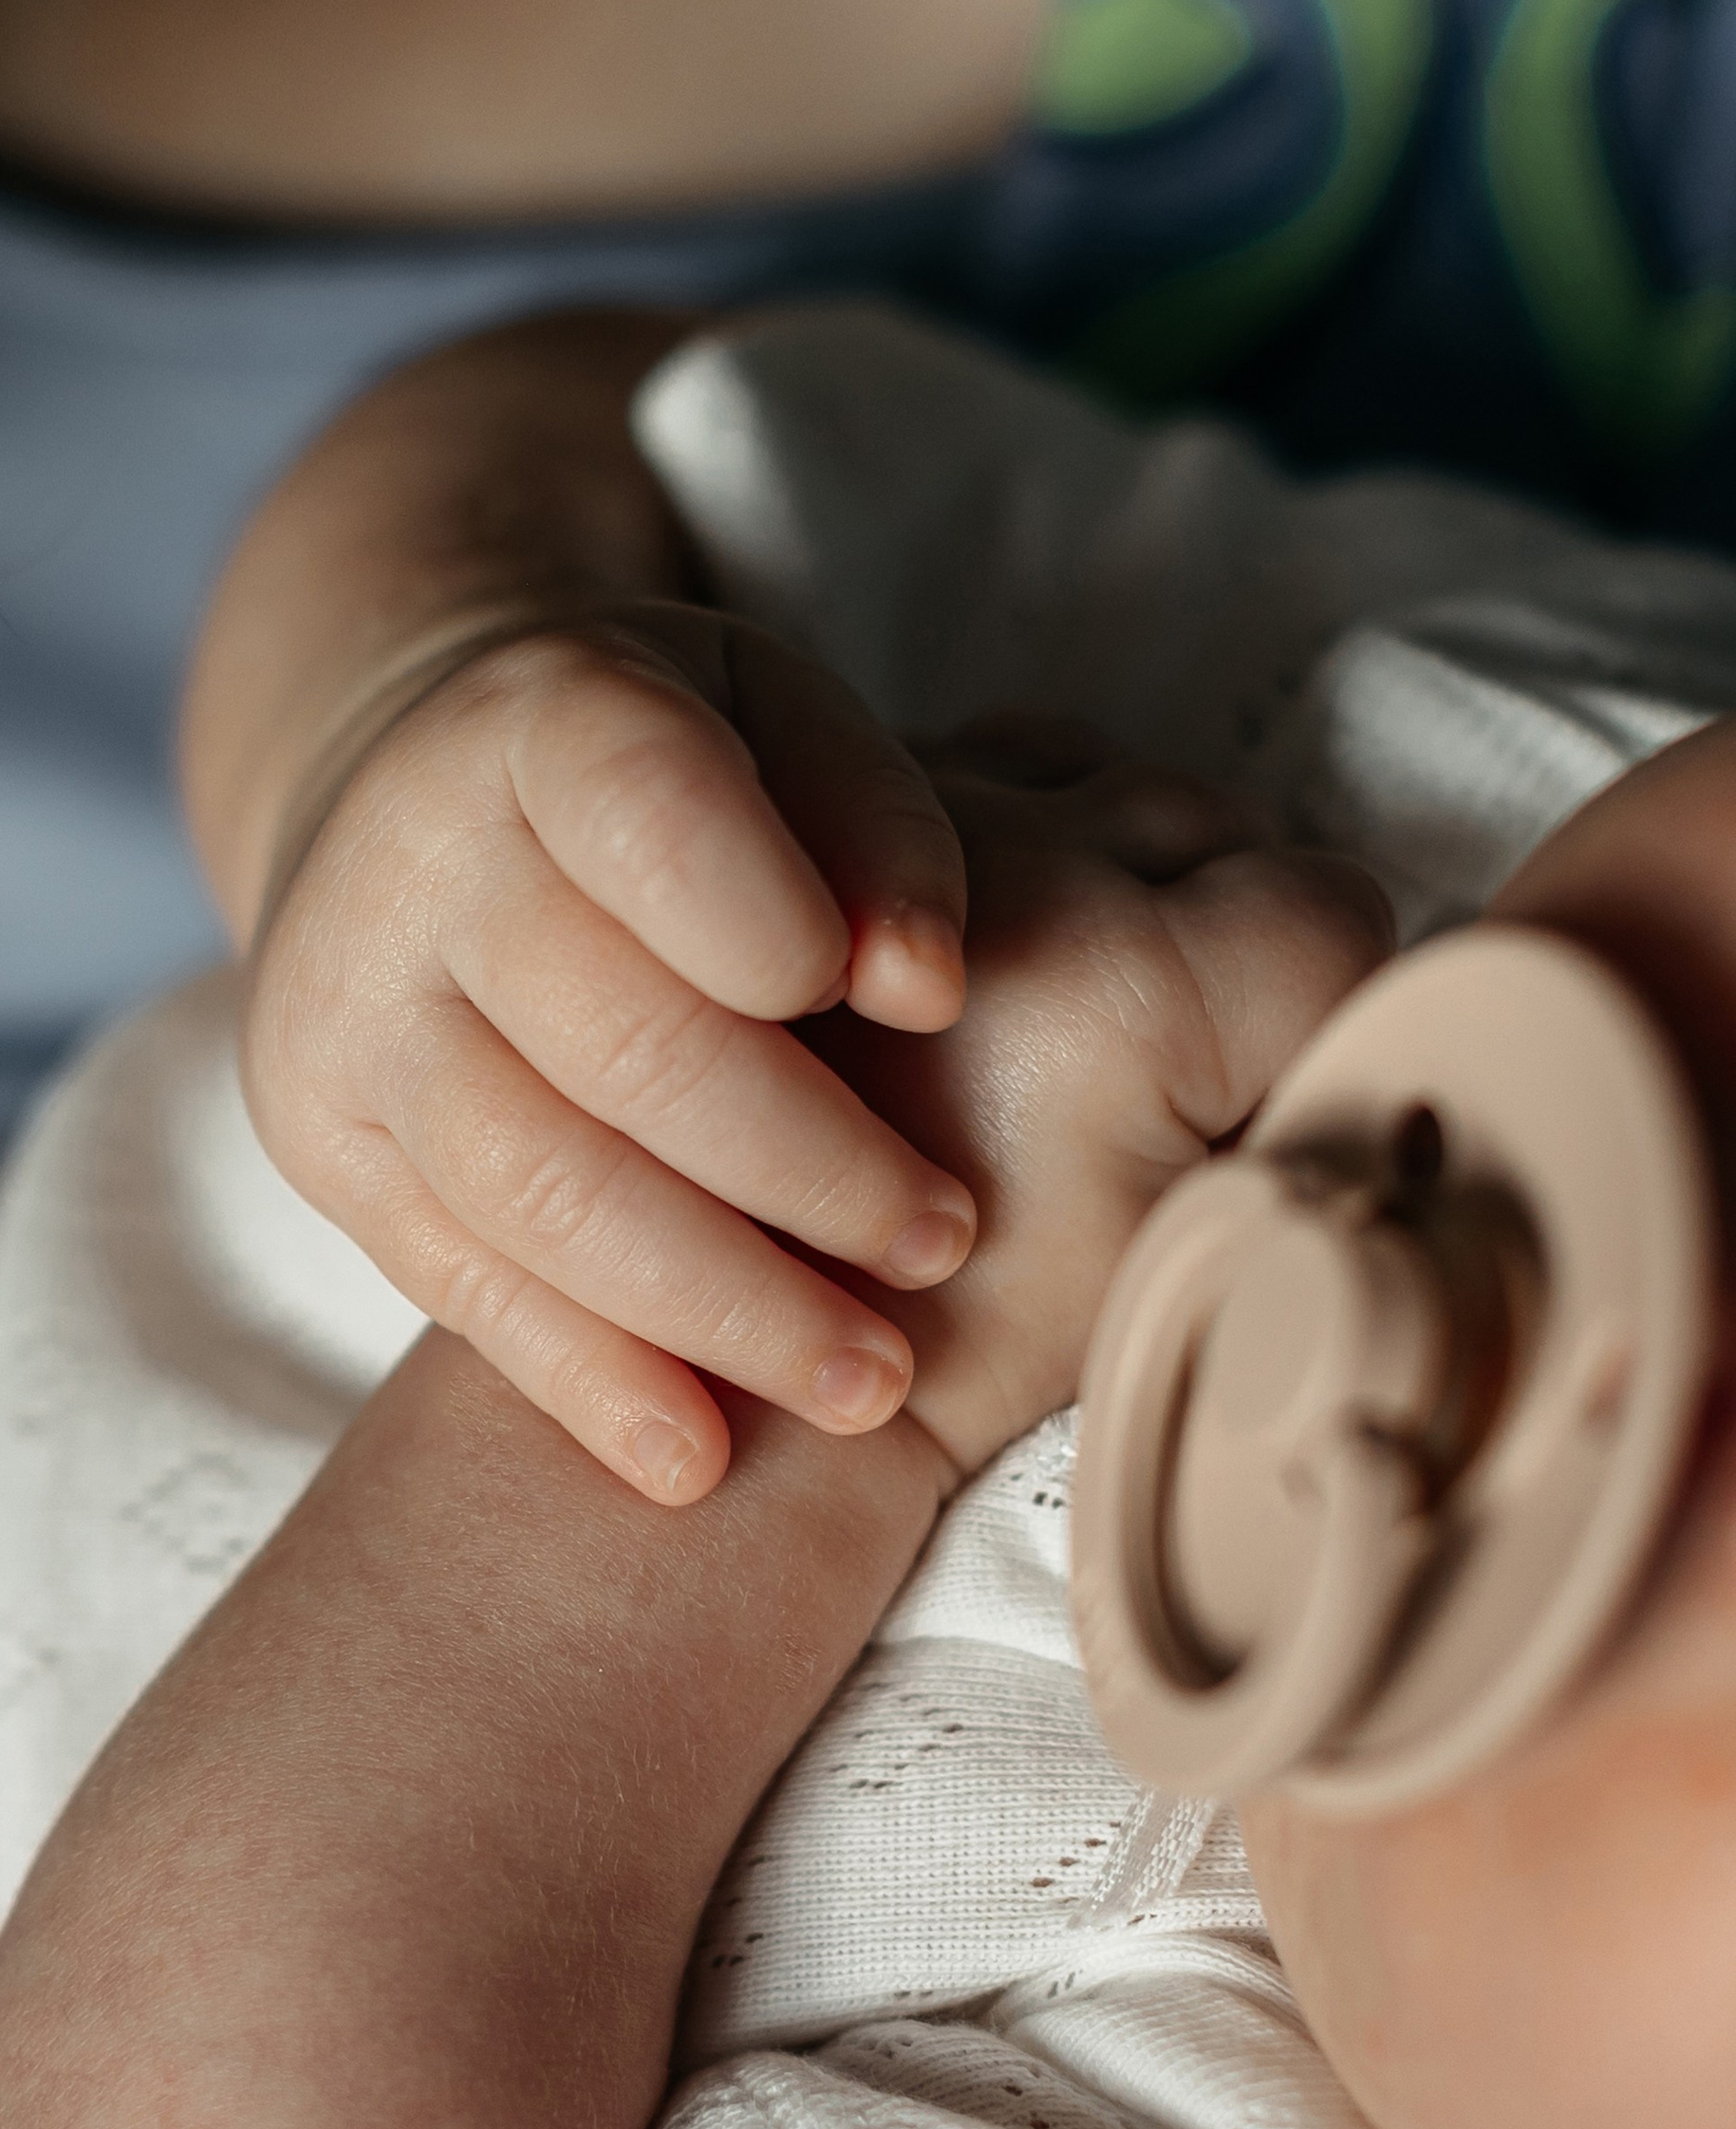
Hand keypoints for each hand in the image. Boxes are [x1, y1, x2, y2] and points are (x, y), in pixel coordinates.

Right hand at [240, 603, 976, 1506]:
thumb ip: (874, 825)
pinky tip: (699, 1457)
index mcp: (539, 719)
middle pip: (620, 1046)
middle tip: (944, 1242)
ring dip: (720, 1309)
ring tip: (864, 1380)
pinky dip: (588, 1380)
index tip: (931, 1011)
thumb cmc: (669, 782)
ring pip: (536, 1193)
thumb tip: (923, 985)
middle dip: (808, 1170)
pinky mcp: (313, 1138)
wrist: (414, 803)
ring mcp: (340, 1009)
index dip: (786, 927)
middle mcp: (408, 861)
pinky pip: (455, 1283)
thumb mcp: (783, 727)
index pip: (652, 823)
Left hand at [814, 741, 1394, 1481]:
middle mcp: (1014, 870)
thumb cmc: (954, 1346)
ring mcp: (900, 828)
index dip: (1324, 1011)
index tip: (1260, 1095)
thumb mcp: (1178, 1267)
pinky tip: (978, 965)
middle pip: (1216, 821)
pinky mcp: (809, 823)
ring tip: (1073, 1006)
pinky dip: (998, 846)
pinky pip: (967, 772)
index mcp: (1125, 988)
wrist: (744, 1356)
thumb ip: (1300, 1130)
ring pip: (1092, 772)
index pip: (1334, 916)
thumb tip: (1384, 1045)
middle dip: (1220, 930)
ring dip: (1111, 866)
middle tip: (1157, 1071)